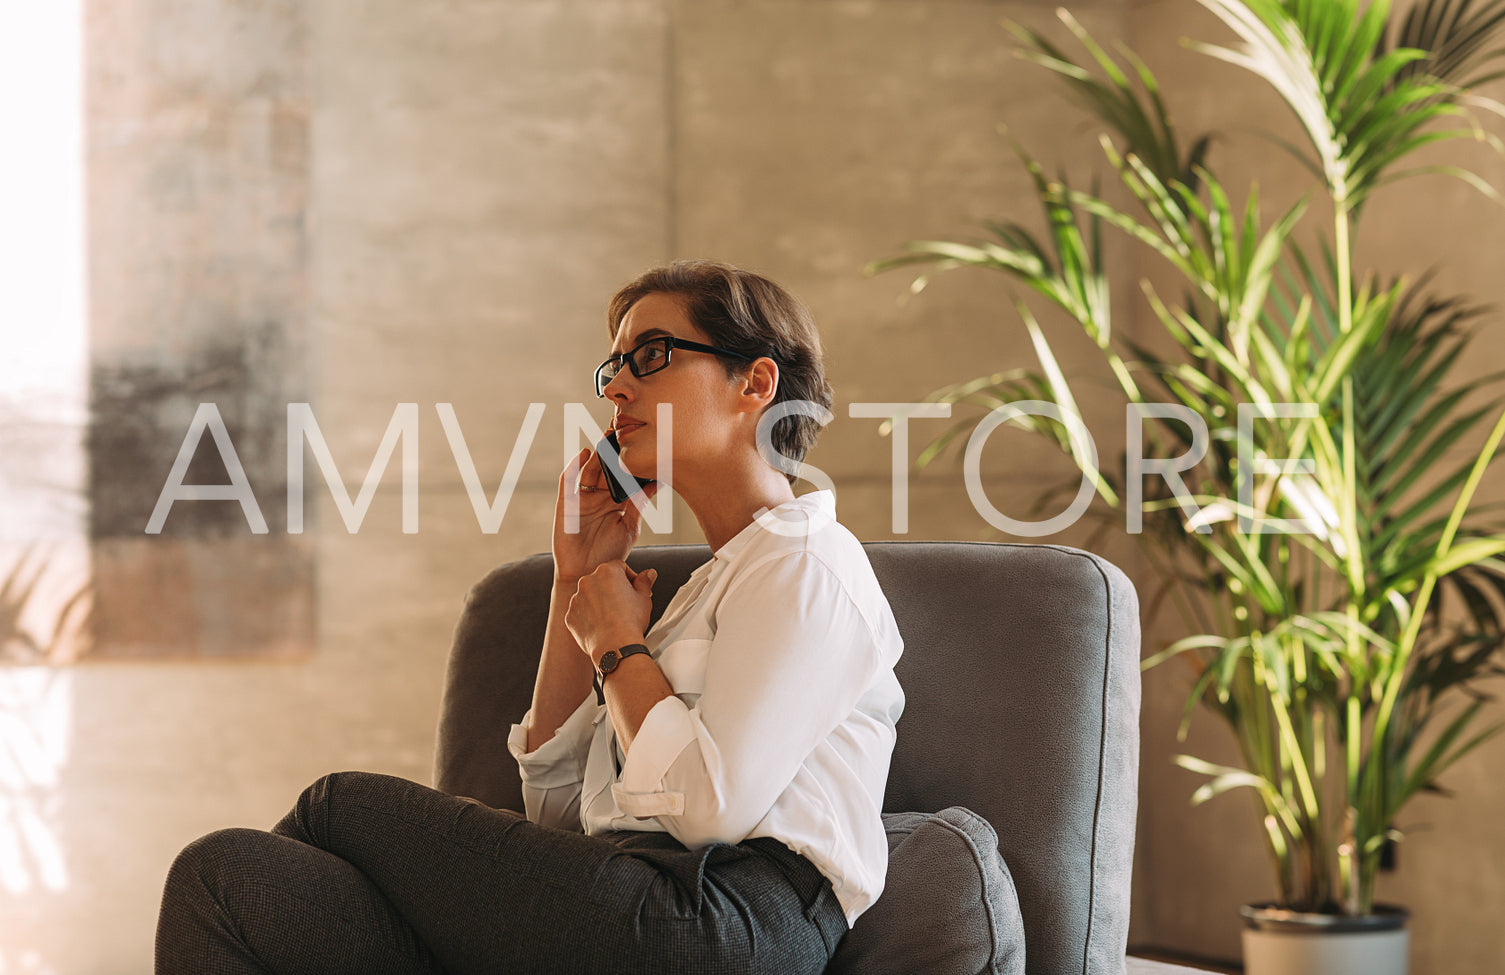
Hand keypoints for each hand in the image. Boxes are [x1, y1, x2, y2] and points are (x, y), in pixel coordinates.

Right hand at [552, 446, 661, 585]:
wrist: (587, 573)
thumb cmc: (609, 554)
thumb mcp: (630, 527)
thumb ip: (639, 504)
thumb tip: (657, 482)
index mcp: (615, 500)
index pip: (623, 474)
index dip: (630, 458)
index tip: (643, 440)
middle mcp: (598, 496)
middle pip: (607, 466)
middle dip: (614, 447)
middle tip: (625, 426)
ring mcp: (581, 498)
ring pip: (590, 468)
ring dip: (598, 451)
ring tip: (609, 433)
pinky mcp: (566, 503)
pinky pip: (568, 480)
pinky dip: (574, 466)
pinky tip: (584, 453)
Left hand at [564, 561, 658, 661]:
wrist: (615, 647)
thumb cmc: (631, 622)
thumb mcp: (644, 598)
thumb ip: (644, 582)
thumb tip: (649, 573)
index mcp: (607, 571)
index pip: (619, 567)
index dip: (629, 578)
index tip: (633, 590)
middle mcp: (587, 580)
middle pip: (602, 580)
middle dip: (612, 589)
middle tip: (624, 605)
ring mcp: (576, 598)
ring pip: (589, 596)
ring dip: (598, 602)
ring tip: (612, 618)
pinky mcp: (570, 615)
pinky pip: (580, 612)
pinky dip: (588, 617)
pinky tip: (601, 626)